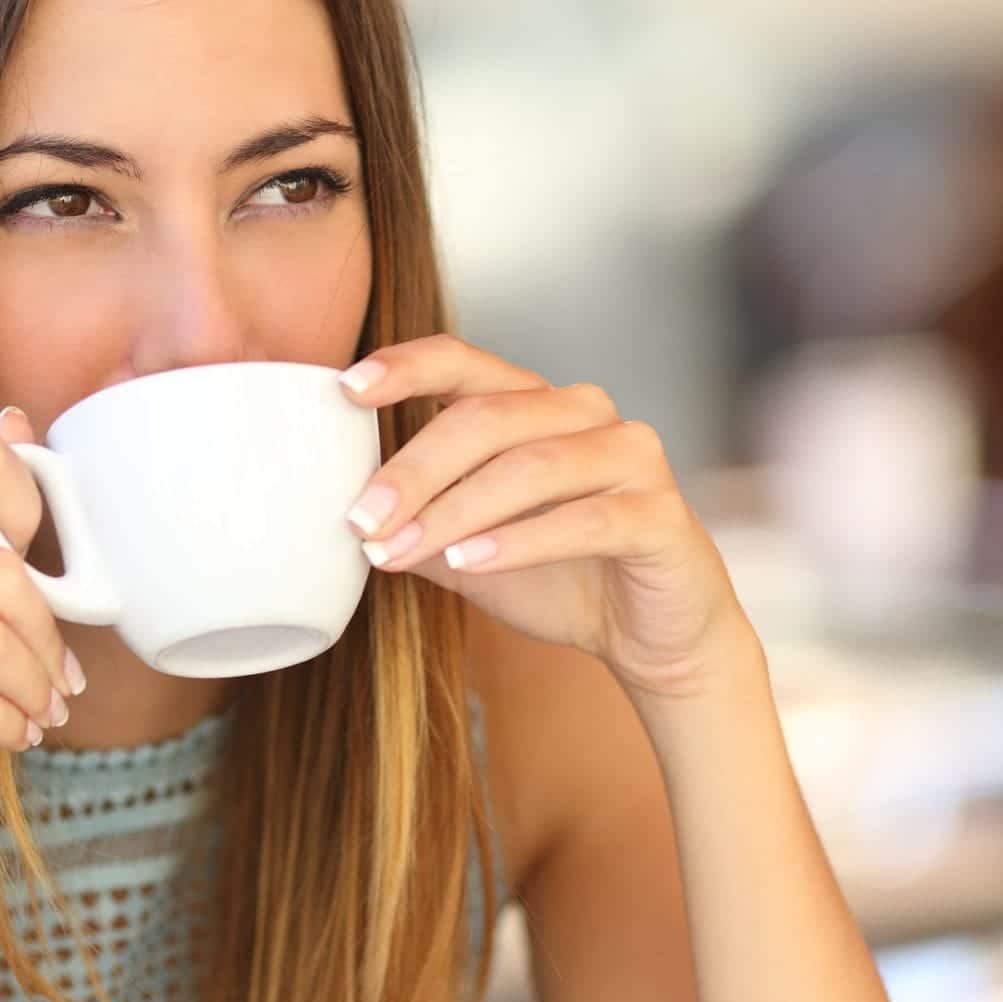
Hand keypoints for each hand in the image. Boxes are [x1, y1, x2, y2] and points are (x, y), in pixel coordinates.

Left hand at [338, 334, 746, 699]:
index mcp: (535, 405)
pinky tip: (470, 561)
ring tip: (400, 549)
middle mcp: (586, 414)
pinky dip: (520, 541)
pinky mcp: (660, 514)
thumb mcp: (467, 550)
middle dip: (415, 470)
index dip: (407, 367)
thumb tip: (342, 518)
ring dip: (455, 511)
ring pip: (531, 466)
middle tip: (361, 519)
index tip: (347, 389)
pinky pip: (585, 519)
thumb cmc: (559, 578)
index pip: (465, 364)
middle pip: (488, 418)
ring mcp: (631, 457)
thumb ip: (415, 523)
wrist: (649, 637)